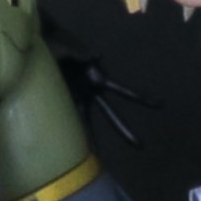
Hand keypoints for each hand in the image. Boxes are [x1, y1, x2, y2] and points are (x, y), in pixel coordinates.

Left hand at [43, 15, 159, 148]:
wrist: (41, 43)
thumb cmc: (58, 41)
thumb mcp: (69, 46)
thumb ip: (81, 53)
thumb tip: (96, 56)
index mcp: (99, 76)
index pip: (123, 91)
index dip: (141, 98)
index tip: (159, 104)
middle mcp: (92, 90)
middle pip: (110, 114)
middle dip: (124, 129)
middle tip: (140, 146)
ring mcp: (79, 96)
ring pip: (88, 121)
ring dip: (94, 139)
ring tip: (99, 159)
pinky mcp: (63, 99)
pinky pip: (68, 118)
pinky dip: (70, 132)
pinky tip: (71, 150)